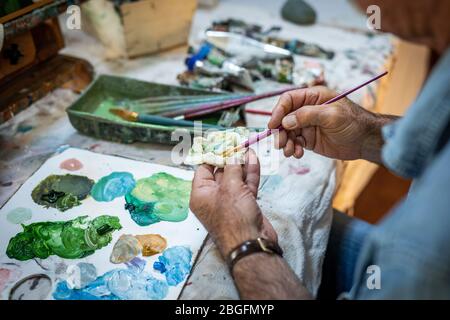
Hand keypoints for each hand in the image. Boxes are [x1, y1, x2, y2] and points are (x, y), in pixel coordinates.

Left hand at [189, 150, 277, 257]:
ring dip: (241, 162)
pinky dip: (250, 172)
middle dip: (229, 156)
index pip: (203, 169)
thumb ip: (232, 167)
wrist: (252, 243)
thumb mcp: (230, 187)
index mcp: (201, 194)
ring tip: (246, 146)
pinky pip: (246, 185)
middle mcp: (213, 197)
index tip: (219, 141)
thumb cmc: (234, 218)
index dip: (211, 154)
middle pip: (220, 171)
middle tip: (235, 141)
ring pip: (235, 177)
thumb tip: (233, 153)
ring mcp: (230, 201)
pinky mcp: (245, 204)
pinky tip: (253, 158)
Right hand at [268, 86, 382, 160]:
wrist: (365, 141)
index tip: (273, 125)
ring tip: (289, 152)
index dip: (278, 111)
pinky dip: (293, 149)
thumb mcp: (331, 115)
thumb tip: (286, 121)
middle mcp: (306, 110)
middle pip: (284, 118)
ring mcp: (307, 125)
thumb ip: (307, 115)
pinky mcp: (308, 139)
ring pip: (287, 133)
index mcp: (312, 97)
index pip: (288, 100)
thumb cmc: (353, 122)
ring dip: (285, 142)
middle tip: (280, 143)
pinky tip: (298, 154)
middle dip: (279, 131)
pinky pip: (294, 143)